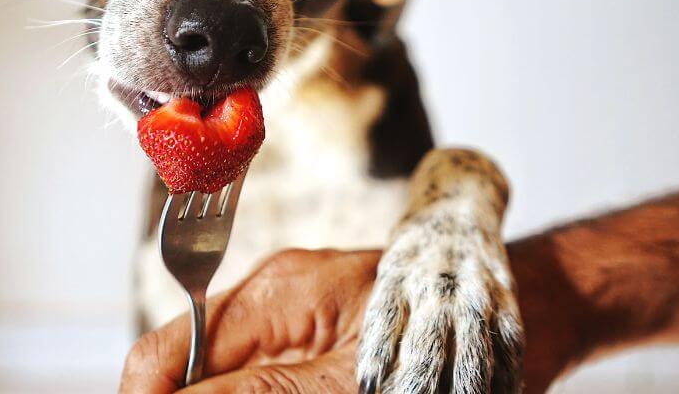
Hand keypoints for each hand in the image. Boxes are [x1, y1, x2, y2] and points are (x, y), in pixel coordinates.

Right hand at [121, 246, 568, 392]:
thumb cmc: (451, 338)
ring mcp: (291, 320)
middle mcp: (271, 301)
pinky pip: (260, 377)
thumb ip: (256, 393)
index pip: (162, 356)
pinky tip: (300, 390)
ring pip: (224, 381)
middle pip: (187, 375)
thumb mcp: (350, 382)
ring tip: (308, 389)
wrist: (517, 317)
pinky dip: (261, 390)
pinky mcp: (313, 341)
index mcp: (272, 294)